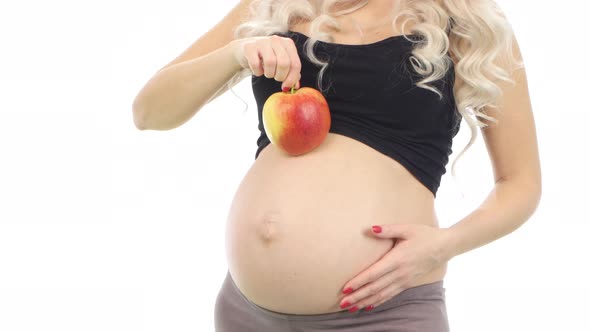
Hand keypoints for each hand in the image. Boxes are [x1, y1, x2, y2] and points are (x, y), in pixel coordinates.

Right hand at [233, 34, 301, 89]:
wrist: (245, 50)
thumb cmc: (266, 58)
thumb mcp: (280, 62)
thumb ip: (290, 73)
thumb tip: (296, 86)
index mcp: (288, 44)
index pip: (295, 64)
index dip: (292, 78)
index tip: (286, 86)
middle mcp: (276, 40)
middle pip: (284, 63)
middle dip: (280, 76)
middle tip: (276, 77)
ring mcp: (262, 42)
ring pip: (270, 63)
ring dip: (269, 73)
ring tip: (266, 72)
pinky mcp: (249, 47)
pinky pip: (255, 64)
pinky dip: (257, 72)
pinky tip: (257, 69)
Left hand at [338, 223, 452, 312]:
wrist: (445, 246)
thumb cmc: (425, 235)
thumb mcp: (407, 228)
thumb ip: (388, 230)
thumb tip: (370, 229)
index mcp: (397, 259)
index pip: (373, 274)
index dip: (358, 282)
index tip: (345, 288)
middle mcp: (400, 273)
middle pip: (374, 288)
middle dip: (358, 296)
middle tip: (342, 303)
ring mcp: (404, 280)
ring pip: (381, 295)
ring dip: (365, 302)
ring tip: (351, 308)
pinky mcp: (408, 283)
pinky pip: (390, 295)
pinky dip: (378, 302)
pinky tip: (368, 306)